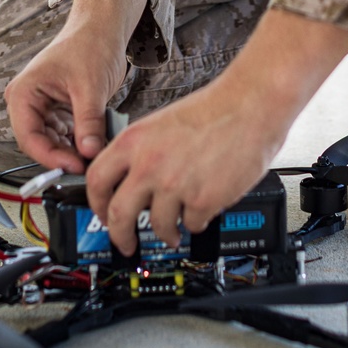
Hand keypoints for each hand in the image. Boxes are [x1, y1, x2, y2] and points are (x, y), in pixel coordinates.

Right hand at [3, 0, 145, 171]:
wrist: (103, 27)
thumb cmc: (90, 44)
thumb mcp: (91, 86)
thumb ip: (88, 122)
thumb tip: (89, 153)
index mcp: (24, 93)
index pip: (29, 137)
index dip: (51, 157)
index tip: (76, 167)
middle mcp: (28, 102)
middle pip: (39, 143)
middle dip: (63, 156)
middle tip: (88, 167)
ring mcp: (43, 107)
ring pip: (53, 142)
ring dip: (72, 152)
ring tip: (94, 156)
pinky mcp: (59, 110)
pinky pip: (65, 135)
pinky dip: (79, 142)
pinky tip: (94, 145)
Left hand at [85, 7, 347, 253]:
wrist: (251, 104)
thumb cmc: (215, 108)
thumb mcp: (162, 124)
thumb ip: (144, 153)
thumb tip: (133, 182)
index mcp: (134, 141)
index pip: (96, 181)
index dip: (96, 203)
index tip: (103, 214)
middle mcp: (149, 164)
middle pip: (118, 215)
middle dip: (120, 237)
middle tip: (126, 243)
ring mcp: (174, 185)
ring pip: (158, 225)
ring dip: (166, 233)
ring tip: (174, 232)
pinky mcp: (202, 200)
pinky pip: (192, 223)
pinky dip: (197, 220)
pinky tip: (203, 210)